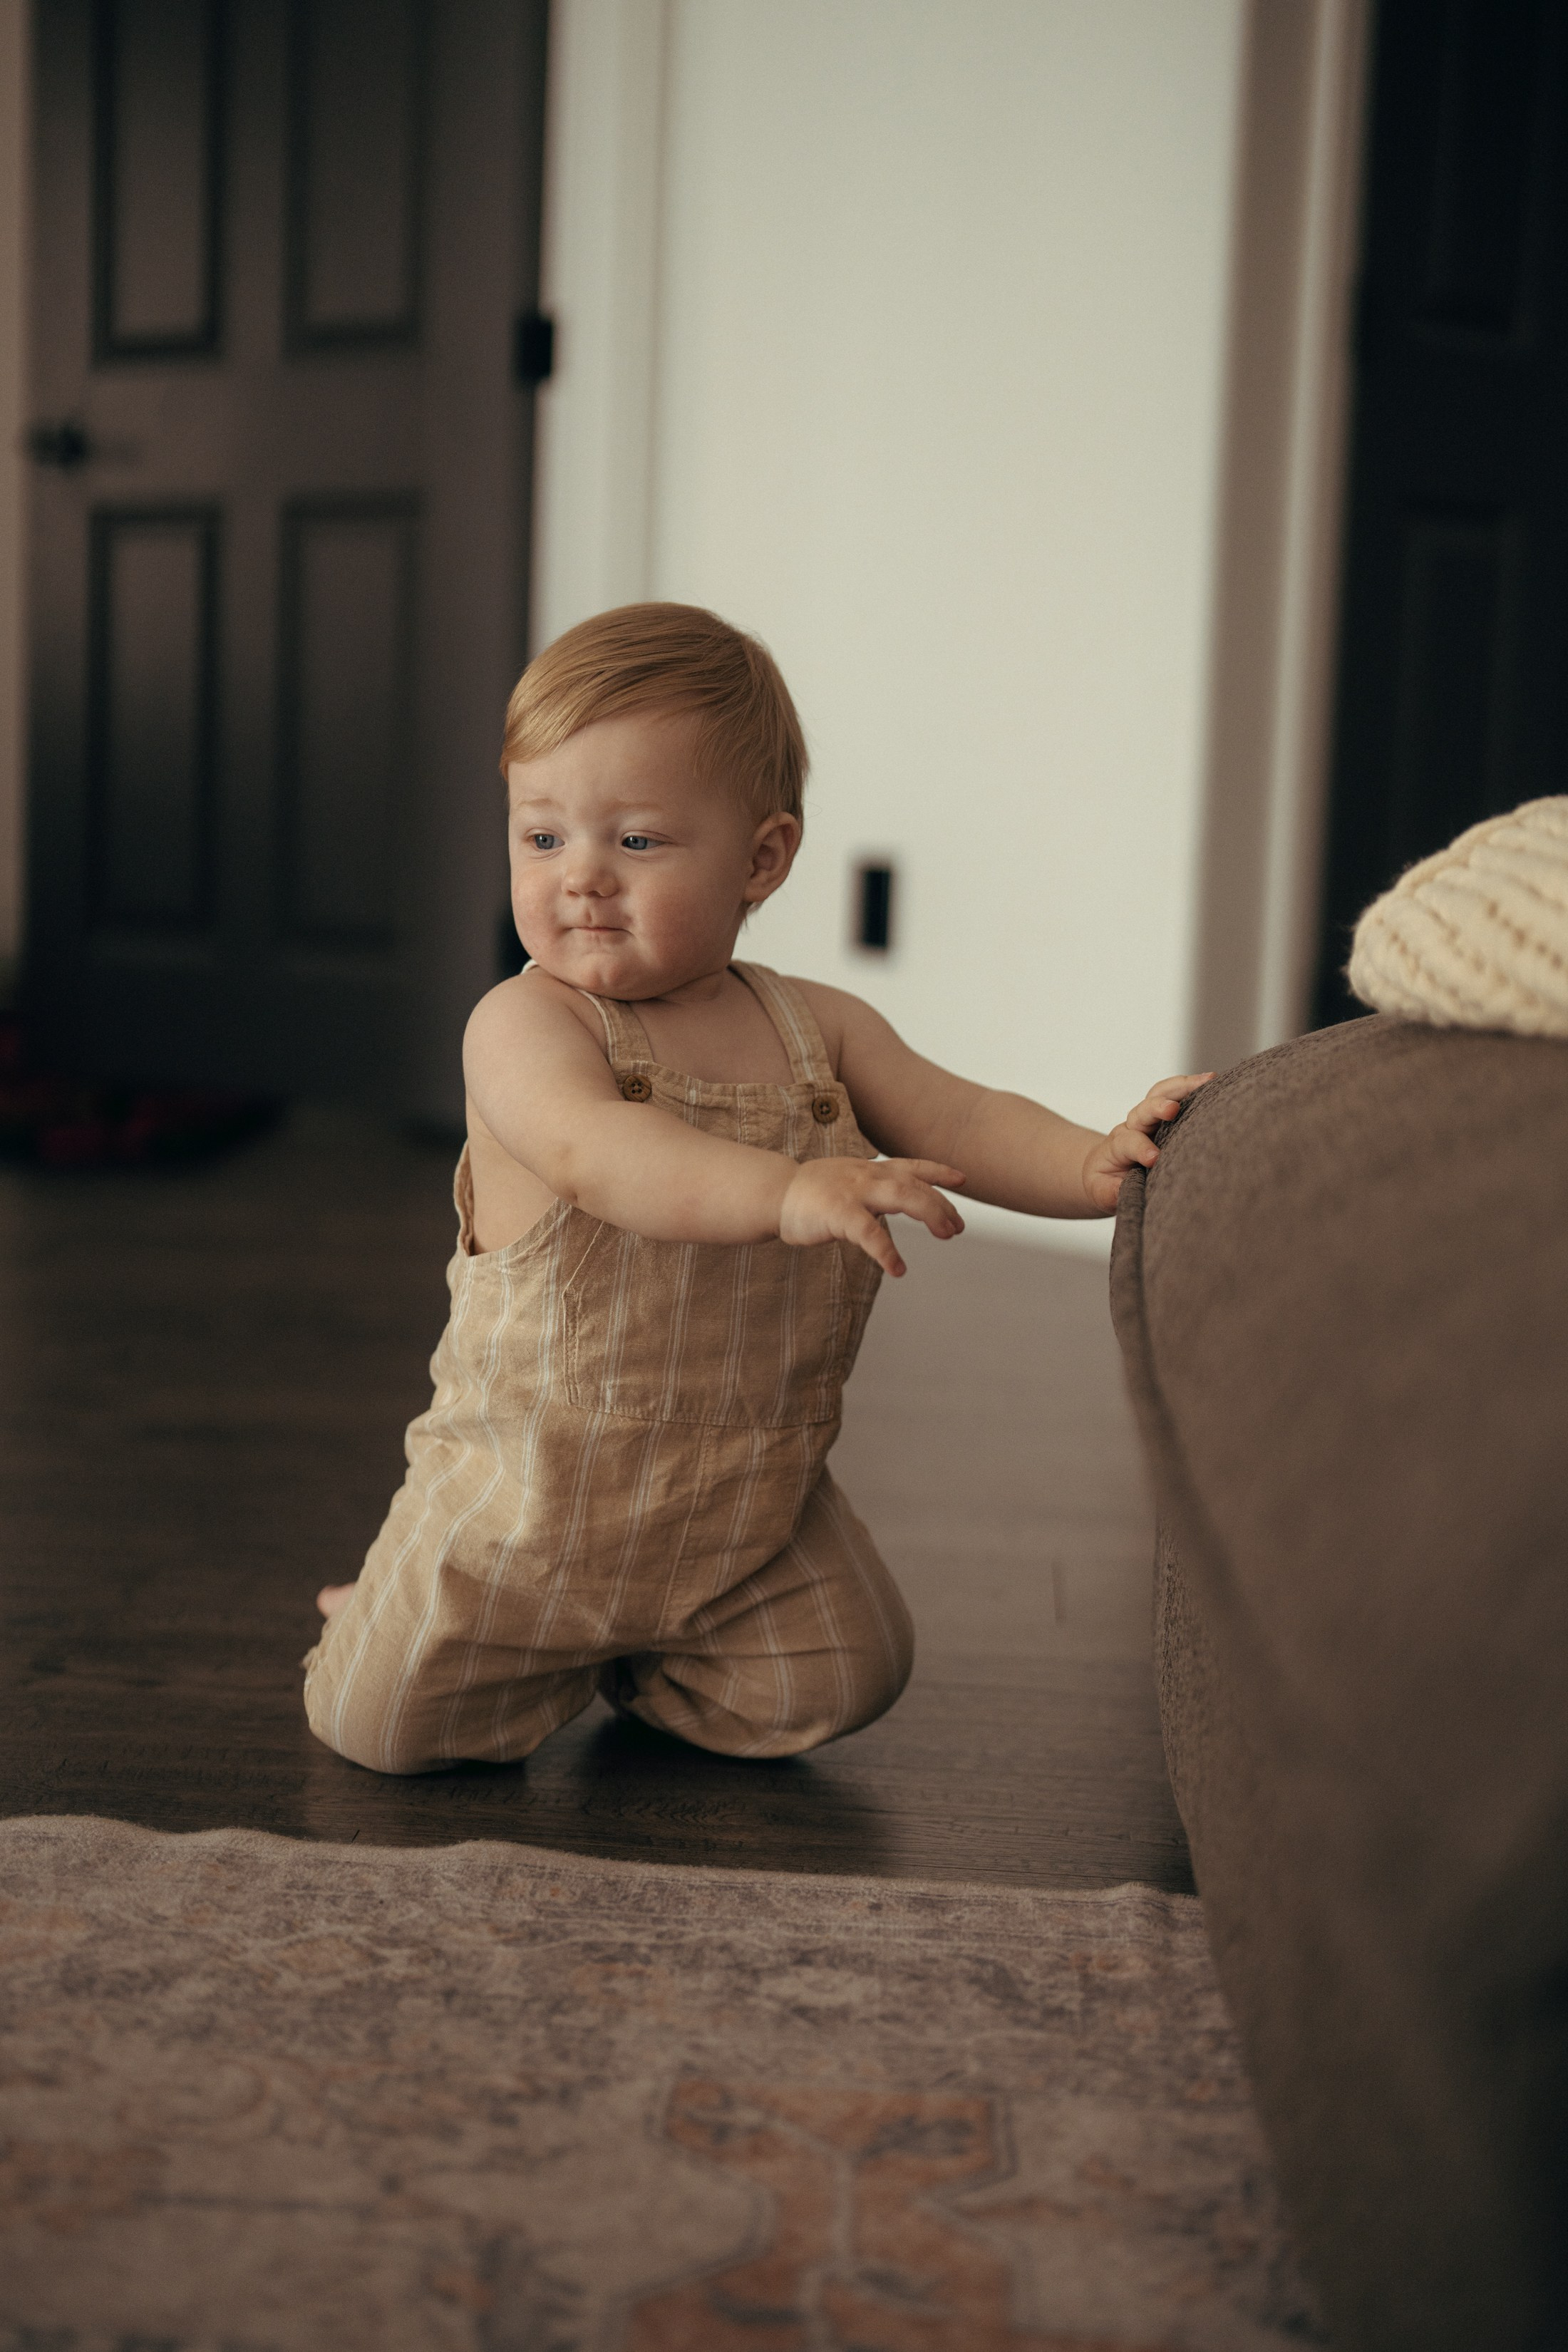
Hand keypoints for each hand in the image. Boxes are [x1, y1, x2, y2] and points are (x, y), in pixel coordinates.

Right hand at [779, 1156, 965, 1275]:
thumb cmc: (811, 1192)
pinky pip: (870, 1233)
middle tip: (958, 1228)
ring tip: (947, 1236)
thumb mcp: (848, 1180)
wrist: (775, 1193)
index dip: (940, 1171)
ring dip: (931, 1214)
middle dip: (942, 1205)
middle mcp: (868, 1175)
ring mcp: (854, 1191)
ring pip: (904, 1197)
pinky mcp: (838, 1213)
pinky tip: (898, 1269)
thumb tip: (898, 1200)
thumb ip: (873, 1189)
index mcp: (871, 1169)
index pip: (913, 1166)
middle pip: (916, 1185)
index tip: (963, 1178)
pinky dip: (887, 1252)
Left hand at [1079, 1073, 1212, 1214]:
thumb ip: (1113, 1192)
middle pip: (1143, 1110)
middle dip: (1157, 1107)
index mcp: (1118, 1146)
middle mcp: (1134, 1126)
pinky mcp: (1166, 1114)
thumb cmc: (1107, 1181)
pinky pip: (1176, 1093)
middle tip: (1172, 1109)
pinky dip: (1193, 1086)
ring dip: (1183, 1086)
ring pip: (1161, 1094)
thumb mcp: (1104, 1191)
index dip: (1140, 1148)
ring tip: (1209, 1079)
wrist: (1106, 1167)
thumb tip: (1127, 1192)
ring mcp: (1150, 1117)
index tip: (1153, 1159)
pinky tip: (1215, 1082)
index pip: (1129, 1142)